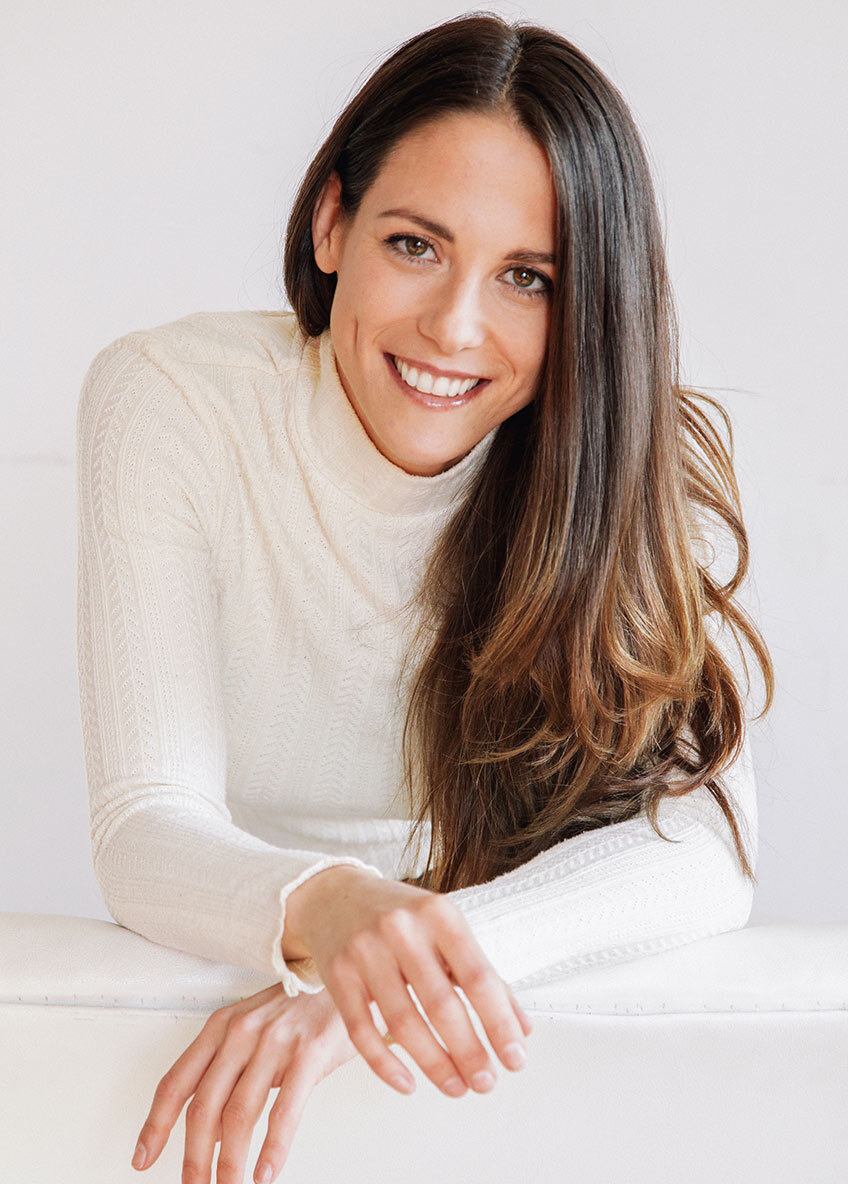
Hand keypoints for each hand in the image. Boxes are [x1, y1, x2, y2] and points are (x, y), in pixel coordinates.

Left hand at [131, 982, 358, 1183]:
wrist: (344, 977)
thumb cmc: (299, 1008)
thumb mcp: (253, 1030)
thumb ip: (228, 1074)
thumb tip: (211, 1133)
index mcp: (221, 1027)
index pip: (176, 1083)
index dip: (156, 1125)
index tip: (143, 1158)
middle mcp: (242, 1033)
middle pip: (204, 1107)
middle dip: (194, 1159)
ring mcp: (275, 1042)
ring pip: (240, 1115)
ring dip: (230, 1164)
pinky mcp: (309, 1053)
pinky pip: (285, 1110)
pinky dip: (273, 1148)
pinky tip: (265, 1172)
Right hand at [286, 867, 532, 1100]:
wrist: (336, 894)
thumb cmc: (404, 917)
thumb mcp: (446, 929)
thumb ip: (482, 974)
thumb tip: (521, 1030)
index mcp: (439, 913)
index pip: (478, 977)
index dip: (499, 1023)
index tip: (515, 1060)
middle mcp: (402, 928)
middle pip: (441, 1004)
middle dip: (469, 1052)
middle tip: (486, 1083)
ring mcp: (365, 950)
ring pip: (403, 1022)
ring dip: (434, 1064)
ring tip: (456, 1087)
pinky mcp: (336, 974)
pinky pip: (361, 1031)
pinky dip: (386, 1065)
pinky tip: (408, 1083)